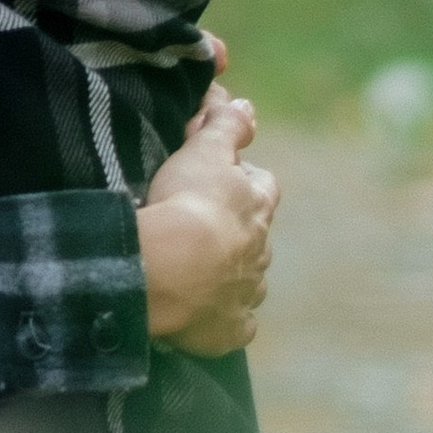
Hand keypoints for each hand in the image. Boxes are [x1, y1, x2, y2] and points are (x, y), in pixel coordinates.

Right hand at [137, 86, 277, 356]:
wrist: (170, 271)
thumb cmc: (186, 204)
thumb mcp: (204, 152)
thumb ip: (225, 127)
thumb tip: (244, 103)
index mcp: (256, 206)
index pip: (262, 186)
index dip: (245, 180)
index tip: (223, 177)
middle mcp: (260, 251)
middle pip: (256, 235)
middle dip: (237, 230)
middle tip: (203, 226)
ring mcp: (247, 292)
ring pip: (248, 279)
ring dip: (230, 273)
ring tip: (196, 270)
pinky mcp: (231, 329)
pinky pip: (234, 325)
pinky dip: (223, 318)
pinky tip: (204, 314)